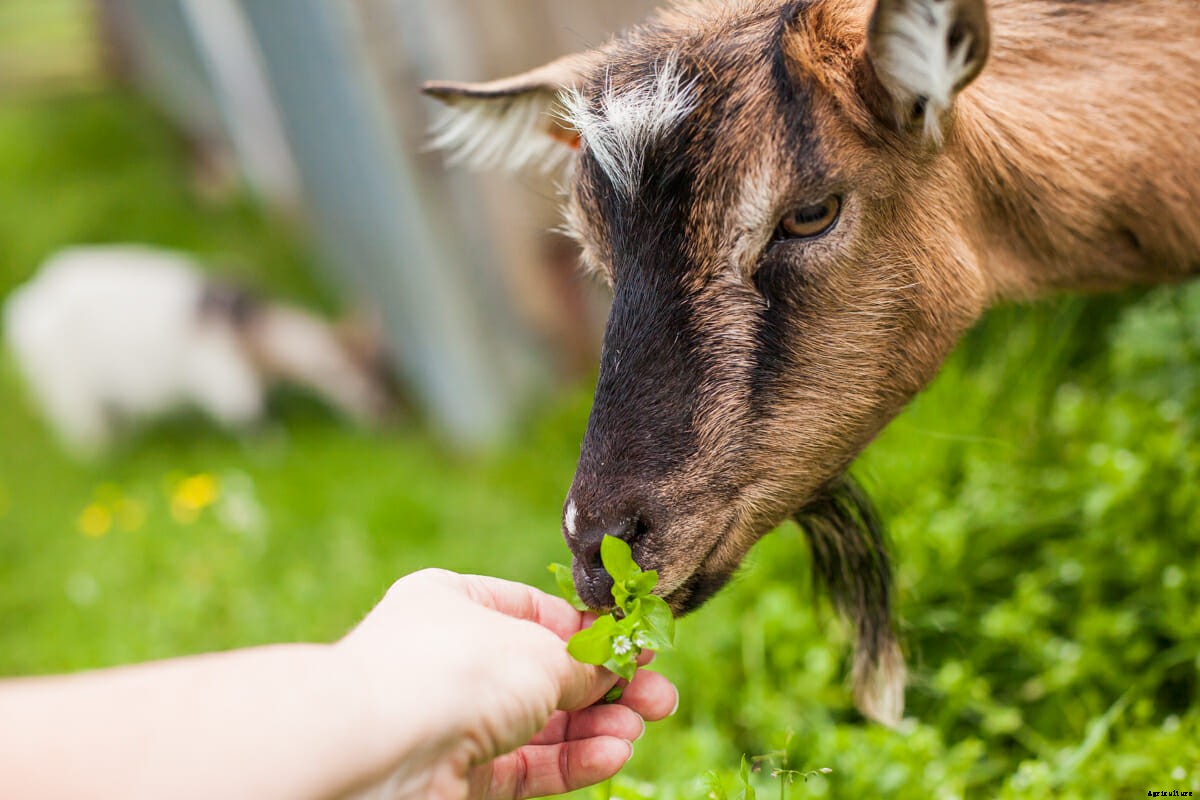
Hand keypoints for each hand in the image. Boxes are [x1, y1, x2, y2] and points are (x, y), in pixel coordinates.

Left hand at [335, 569, 678, 799]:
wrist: (372, 750)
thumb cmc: (451, 670)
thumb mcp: (537, 652)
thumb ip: (583, 662)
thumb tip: (615, 667)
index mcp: (456, 603)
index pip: (537, 612)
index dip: (591, 631)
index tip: (639, 644)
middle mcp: (451, 659)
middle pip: (545, 671)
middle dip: (606, 685)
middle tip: (661, 696)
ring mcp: (452, 720)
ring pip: (539, 723)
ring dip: (595, 725)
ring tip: (642, 726)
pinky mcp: (457, 776)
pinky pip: (525, 765)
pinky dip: (571, 759)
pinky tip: (615, 753)